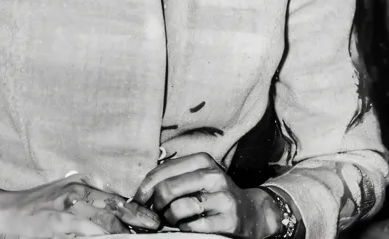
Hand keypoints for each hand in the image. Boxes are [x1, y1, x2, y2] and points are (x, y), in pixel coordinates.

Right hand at [0, 176, 159, 238]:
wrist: (5, 213)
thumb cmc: (39, 204)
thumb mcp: (67, 192)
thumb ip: (91, 198)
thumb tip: (118, 207)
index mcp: (80, 188)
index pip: (117, 200)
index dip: (138, 212)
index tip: (155, 221)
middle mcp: (76, 199)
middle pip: (113, 216)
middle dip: (135, 226)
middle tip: (152, 231)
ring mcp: (66, 218)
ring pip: (101, 231)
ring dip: (118, 236)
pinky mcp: (57, 232)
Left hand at [133, 153, 281, 237]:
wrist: (250, 212)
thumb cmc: (215, 194)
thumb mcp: (198, 177)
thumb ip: (174, 178)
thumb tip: (143, 191)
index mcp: (202, 160)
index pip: (163, 170)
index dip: (145, 187)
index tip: (138, 199)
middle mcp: (213, 175)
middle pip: (169, 188)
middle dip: (155, 204)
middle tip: (153, 213)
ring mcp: (222, 197)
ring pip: (180, 207)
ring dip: (169, 218)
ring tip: (172, 220)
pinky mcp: (228, 220)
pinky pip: (194, 225)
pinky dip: (185, 228)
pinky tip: (187, 226)